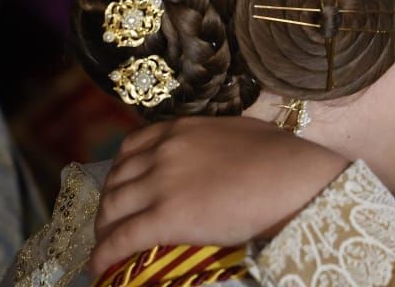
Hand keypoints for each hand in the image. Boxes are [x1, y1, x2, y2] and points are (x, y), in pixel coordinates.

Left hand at [89, 116, 348, 274]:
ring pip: (113, 208)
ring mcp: (162, 183)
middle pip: (116, 179)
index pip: (132, 147)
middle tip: (111, 224)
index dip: (121, 172)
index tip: (122, 189)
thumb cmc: (281, 156)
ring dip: (104, 230)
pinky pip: (122, 238)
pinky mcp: (166, 217)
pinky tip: (101, 266)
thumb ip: (211, 143)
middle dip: (108, 204)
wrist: (294, 178)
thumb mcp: (237, 134)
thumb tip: (211, 160)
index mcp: (181, 129)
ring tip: (106, 246)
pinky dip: (105, 254)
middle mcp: (164, 152)